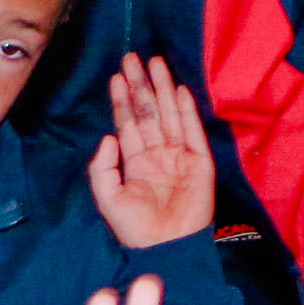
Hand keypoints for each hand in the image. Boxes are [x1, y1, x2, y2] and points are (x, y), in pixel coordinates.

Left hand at [84, 55, 215, 248]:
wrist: (167, 246)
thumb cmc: (136, 228)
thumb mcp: (109, 199)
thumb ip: (103, 169)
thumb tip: (108, 136)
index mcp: (136, 162)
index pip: (128, 124)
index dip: (123, 100)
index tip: (117, 76)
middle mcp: (158, 153)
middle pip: (148, 112)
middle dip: (141, 85)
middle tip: (133, 58)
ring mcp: (180, 155)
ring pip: (169, 114)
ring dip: (162, 88)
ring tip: (155, 63)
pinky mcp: (200, 161)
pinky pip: (193, 130)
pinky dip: (186, 110)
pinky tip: (179, 90)